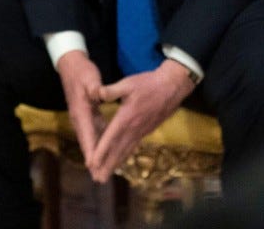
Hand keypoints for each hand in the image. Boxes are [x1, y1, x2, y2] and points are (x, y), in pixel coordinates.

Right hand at [56, 50, 104, 166]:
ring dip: (95, 155)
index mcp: (81, 110)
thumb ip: (95, 88)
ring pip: (89, 140)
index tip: (94, 164)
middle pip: (87, 142)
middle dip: (93, 160)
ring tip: (102, 171)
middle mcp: (79, 118)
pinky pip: (93, 133)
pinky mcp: (85, 115)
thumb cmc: (82, 71)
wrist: (71, 65)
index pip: (87, 133)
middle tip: (99, 177)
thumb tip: (99, 94)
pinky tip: (107, 153)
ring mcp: (81, 117)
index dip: (91, 150)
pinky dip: (98, 145)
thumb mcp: (90, 77)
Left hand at [85, 59, 195, 182]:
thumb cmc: (148, 83)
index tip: (92, 163)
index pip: (111, 137)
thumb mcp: (127, 83)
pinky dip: (125, 156)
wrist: (172, 87)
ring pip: (126, 151)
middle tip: (97, 179)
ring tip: (106, 175)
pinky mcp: (146, 131)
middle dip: (107, 165)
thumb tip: (97, 93)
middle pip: (118, 150)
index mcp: (126, 117)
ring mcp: (141, 131)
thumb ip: (111, 90)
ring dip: (115, 164)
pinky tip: (120, 161)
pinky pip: (133, 147)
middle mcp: (133, 128)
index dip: (101, 151)